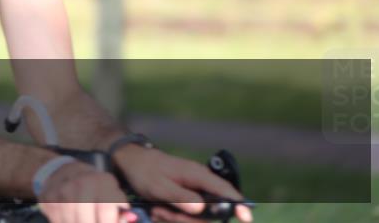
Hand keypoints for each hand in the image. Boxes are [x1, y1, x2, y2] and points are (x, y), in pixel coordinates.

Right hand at [38, 160, 137, 222]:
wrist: (63, 171)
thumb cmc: (93, 187)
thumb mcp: (111, 194)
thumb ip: (121, 209)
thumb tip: (130, 218)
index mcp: (103, 181)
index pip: (107, 211)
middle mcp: (82, 182)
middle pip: (87, 220)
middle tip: (93, 222)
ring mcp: (63, 189)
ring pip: (72, 221)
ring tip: (81, 219)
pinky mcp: (48, 196)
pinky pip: (58, 220)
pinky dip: (64, 222)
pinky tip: (69, 218)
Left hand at [113, 145, 252, 222]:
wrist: (131, 162)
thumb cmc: (145, 171)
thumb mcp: (159, 186)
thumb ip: (181, 197)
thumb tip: (202, 209)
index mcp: (198, 175)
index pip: (227, 191)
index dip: (239, 205)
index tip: (246, 217)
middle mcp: (201, 183)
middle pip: (210, 213)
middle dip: (188, 220)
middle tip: (163, 213)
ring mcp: (195, 191)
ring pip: (197, 217)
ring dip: (177, 219)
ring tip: (157, 210)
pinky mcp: (188, 198)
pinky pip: (188, 215)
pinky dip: (173, 216)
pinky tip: (158, 210)